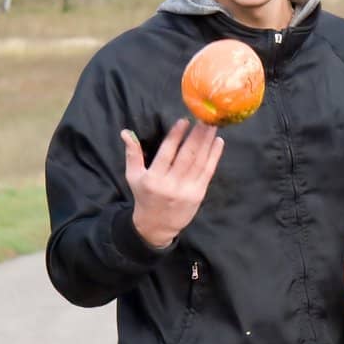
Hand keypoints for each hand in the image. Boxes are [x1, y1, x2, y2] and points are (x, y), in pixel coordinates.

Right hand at [122, 121, 224, 248]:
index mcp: (154, 178)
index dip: (176, 136)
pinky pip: (207, 172)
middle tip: (204, 117)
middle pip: (187, 155)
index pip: (167, 153)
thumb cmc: (145, 196)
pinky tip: (218, 142)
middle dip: (197, 135)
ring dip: (207, 142)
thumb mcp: (133, 176)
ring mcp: (186, 190)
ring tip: (212, 125)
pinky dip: (214, 156)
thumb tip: (126, 132)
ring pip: (199, 162)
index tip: (184, 120)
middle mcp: (171, 184)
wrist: (157, 226)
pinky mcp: (198, 194)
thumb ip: (132, 154)